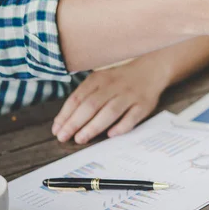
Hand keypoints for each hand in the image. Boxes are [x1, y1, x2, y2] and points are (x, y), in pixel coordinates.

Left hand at [52, 60, 167, 143]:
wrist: (151, 70)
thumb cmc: (120, 80)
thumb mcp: (101, 80)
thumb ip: (85, 97)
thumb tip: (64, 121)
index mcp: (100, 79)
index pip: (78, 97)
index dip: (66, 114)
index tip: (57, 129)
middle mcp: (114, 86)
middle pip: (92, 105)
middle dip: (75, 122)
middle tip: (64, 137)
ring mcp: (130, 95)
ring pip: (110, 111)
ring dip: (94, 126)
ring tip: (81, 138)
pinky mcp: (144, 105)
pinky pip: (132, 117)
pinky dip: (121, 126)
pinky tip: (110, 135)